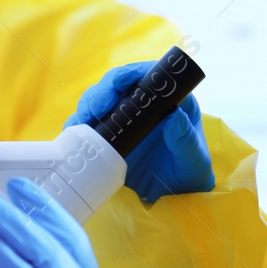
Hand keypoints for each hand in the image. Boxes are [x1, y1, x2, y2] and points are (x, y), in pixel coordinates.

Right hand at [66, 62, 214, 203]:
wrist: (176, 193)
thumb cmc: (191, 172)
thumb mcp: (194, 159)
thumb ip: (185, 140)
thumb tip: (173, 117)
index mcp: (169, 100)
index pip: (146, 75)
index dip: (127, 74)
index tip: (116, 85)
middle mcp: (144, 104)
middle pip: (116, 85)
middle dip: (100, 92)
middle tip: (93, 110)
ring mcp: (124, 119)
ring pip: (99, 101)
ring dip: (86, 107)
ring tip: (80, 123)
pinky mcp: (110, 135)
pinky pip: (90, 125)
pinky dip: (78, 127)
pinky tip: (72, 135)